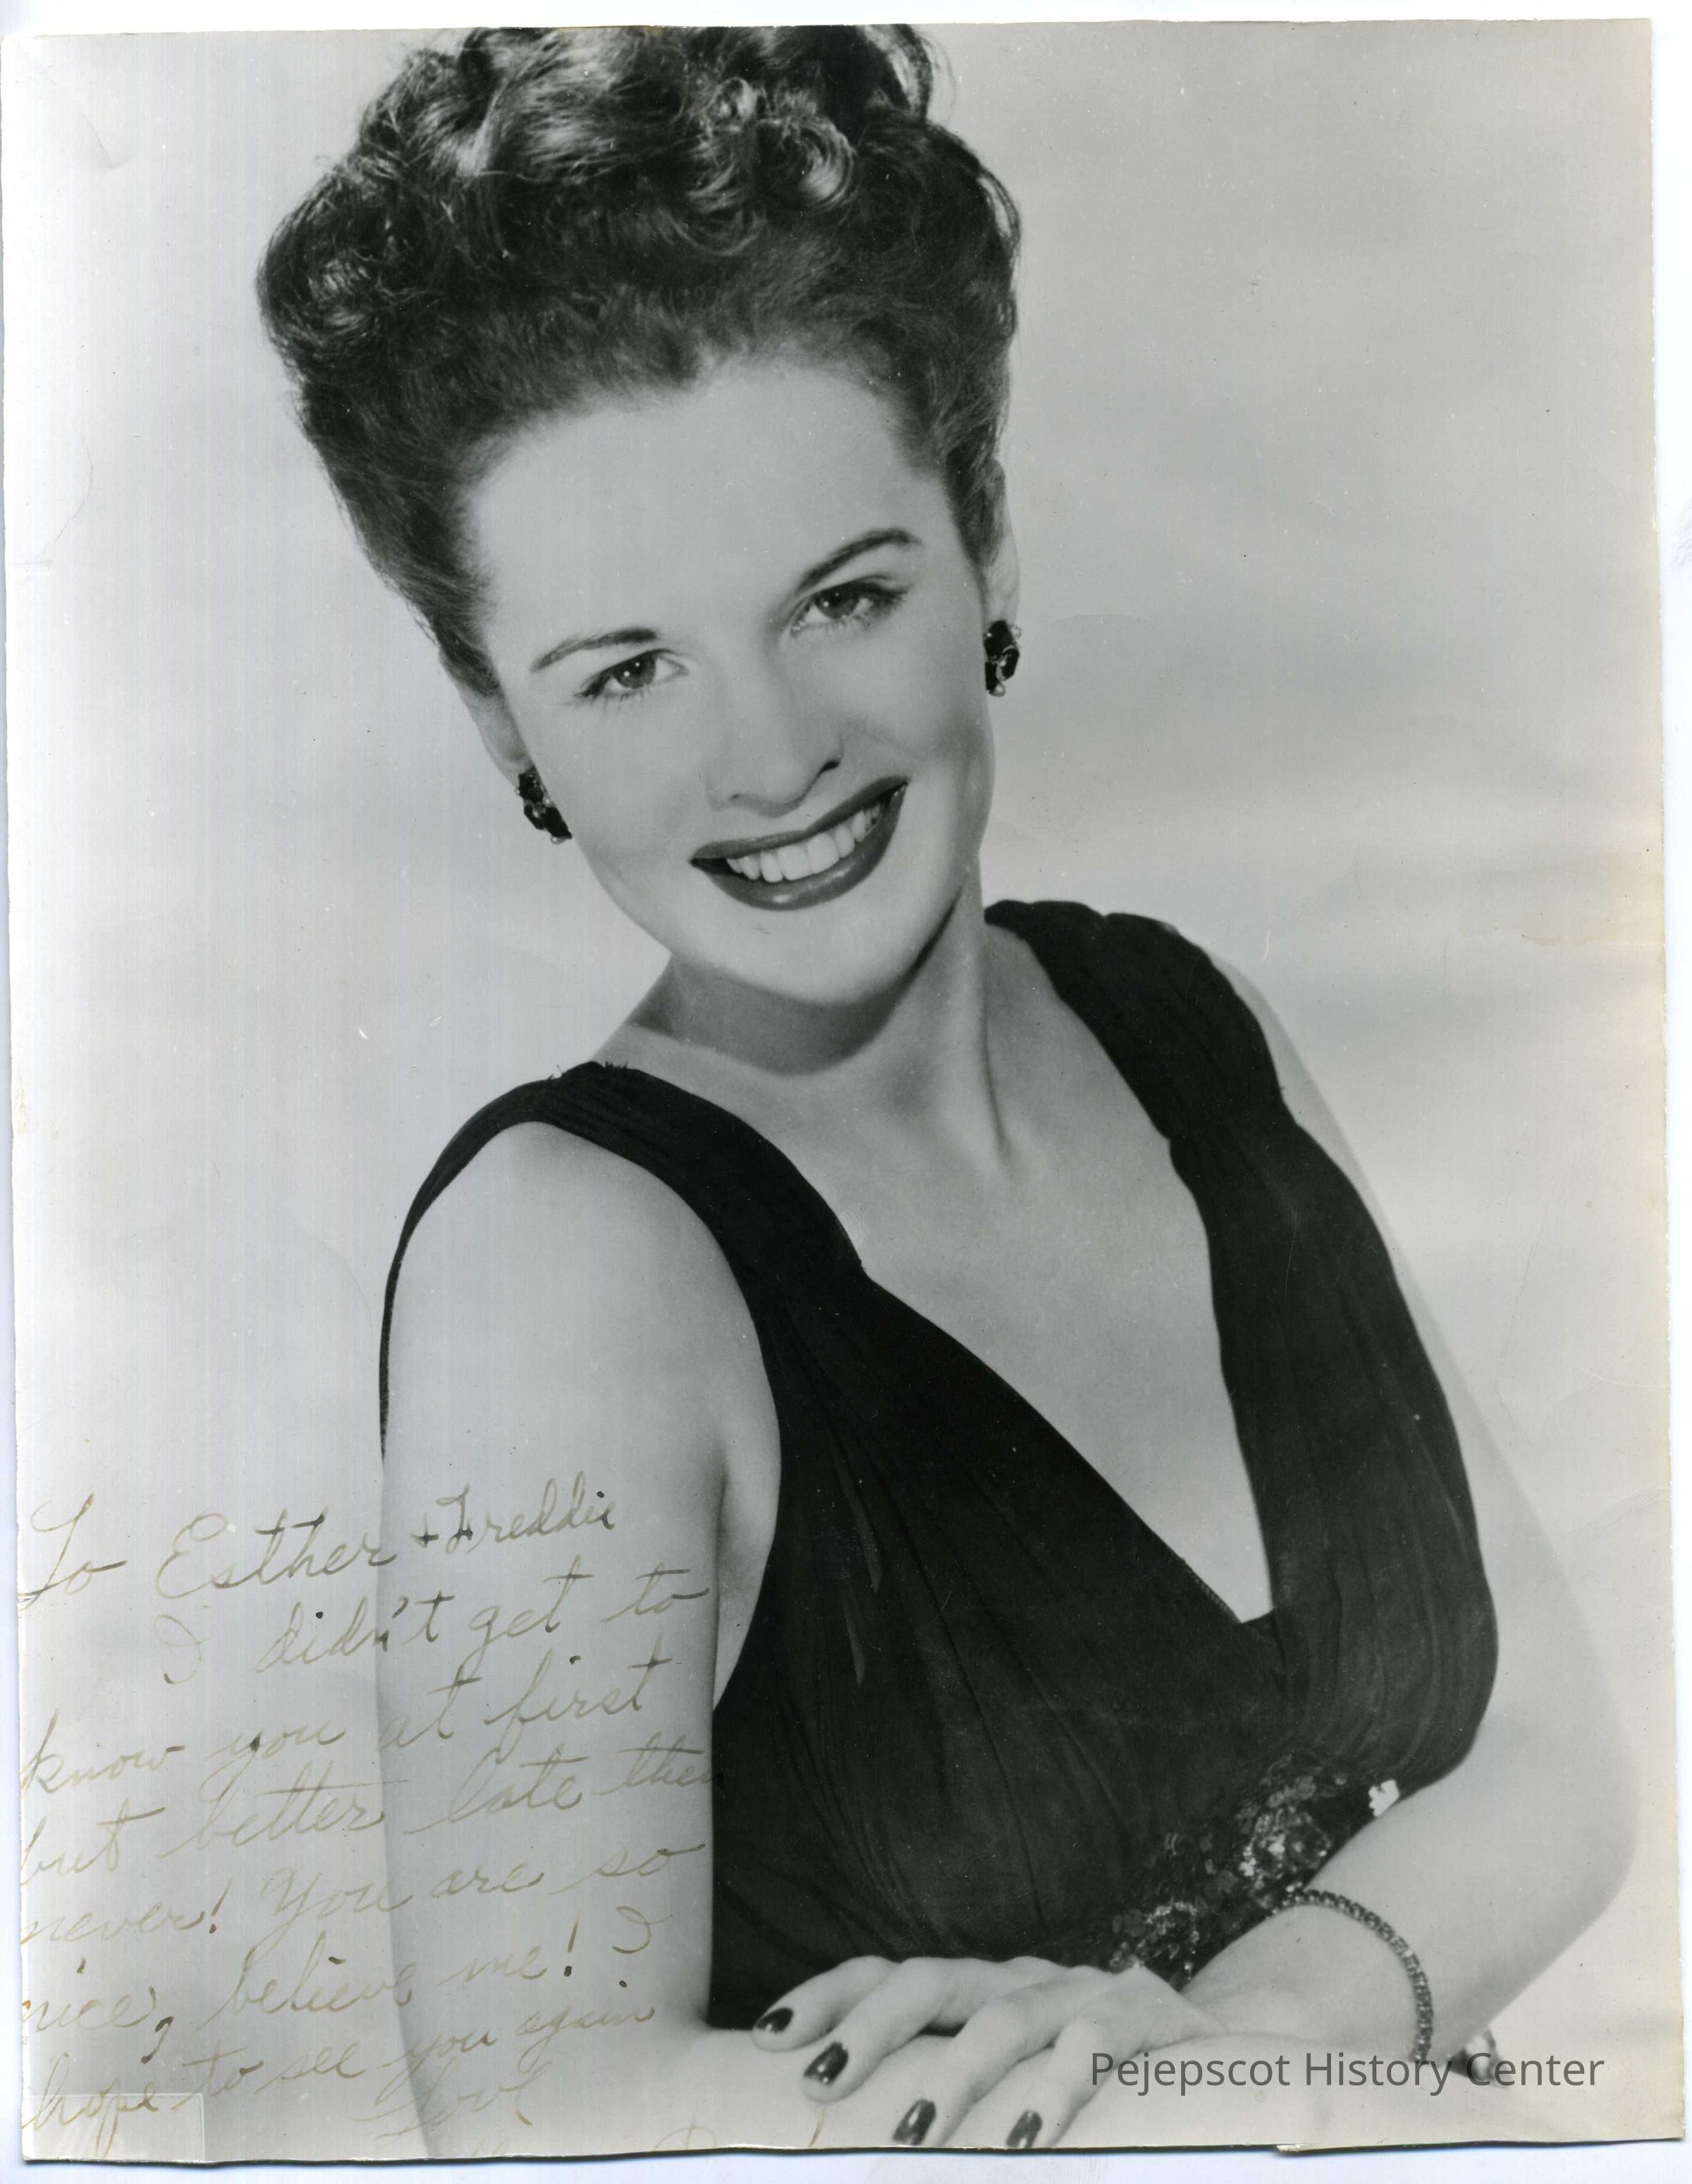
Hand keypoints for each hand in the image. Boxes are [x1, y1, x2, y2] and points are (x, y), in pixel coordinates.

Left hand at [751, 1953, 1225, 2146]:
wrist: (1225, 2051)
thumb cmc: (1096, 2079)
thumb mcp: (1017, 2077)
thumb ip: (949, 2086)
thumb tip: (848, 2133)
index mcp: (982, 1989)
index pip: (891, 1974)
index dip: (827, 1997)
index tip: (764, 2038)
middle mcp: (1022, 1980)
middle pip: (933, 1981)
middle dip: (869, 2029)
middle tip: (818, 2084)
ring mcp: (1084, 1992)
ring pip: (1007, 2020)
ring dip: (957, 2076)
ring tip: (915, 2134)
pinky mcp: (1147, 2018)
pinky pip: (1097, 2046)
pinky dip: (1060, 2088)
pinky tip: (1032, 2139)